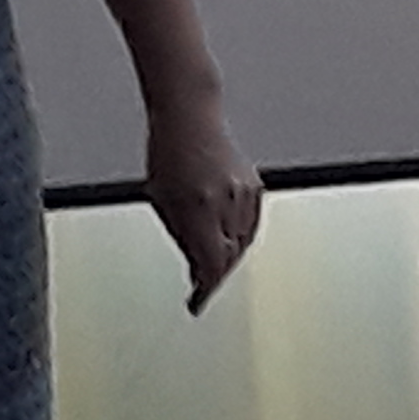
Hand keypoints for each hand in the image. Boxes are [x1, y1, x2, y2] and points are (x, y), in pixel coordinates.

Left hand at [143, 88, 262, 313]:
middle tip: (202, 286)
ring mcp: (244, 194)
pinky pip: (251, 224)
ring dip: (228, 256)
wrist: (191, 116)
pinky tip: (229, 239)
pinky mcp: (256, 186)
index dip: (205, 290)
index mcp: (199, 208)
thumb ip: (182, 236)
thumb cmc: (168, 152)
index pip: (211, 265)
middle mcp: (226, 203)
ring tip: (213, 262)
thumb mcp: (162, 200)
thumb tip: (196, 266)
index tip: (197, 303)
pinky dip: (240, 236)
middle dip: (215, 274)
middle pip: (229, 257)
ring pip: (243, 243)